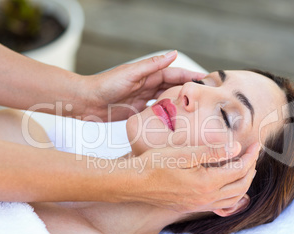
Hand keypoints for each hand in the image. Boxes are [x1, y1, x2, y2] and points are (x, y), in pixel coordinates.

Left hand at [80, 51, 205, 121]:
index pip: (173, 74)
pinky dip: (167, 113)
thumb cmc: (106, 84)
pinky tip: (176, 119)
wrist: (87, 101)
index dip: (189, 76)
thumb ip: (152, 65)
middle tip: (206, 97)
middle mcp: (148, 85)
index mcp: (147, 74)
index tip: (206, 80)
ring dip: (180, 102)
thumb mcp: (131, 73)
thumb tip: (173, 54)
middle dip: (188, 90)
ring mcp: (144, 99)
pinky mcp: (138, 111)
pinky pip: (157, 112)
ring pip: (167, 99)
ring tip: (196, 109)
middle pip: (173, 87)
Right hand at [120, 142, 259, 212]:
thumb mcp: (184, 152)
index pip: (239, 169)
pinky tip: (227, 186)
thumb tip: (236, 147)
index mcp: (207, 183)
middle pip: (241, 186)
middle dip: (251, 169)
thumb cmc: (155, 164)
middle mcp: (206, 197)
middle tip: (252, 154)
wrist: (134, 182)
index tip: (256, 144)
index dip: (251, 156)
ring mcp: (199, 204)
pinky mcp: (191, 206)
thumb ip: (212, 151)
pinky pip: (221, 205)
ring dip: (243, 183)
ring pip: (233, 198)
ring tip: (245, 168)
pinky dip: (232, 195)